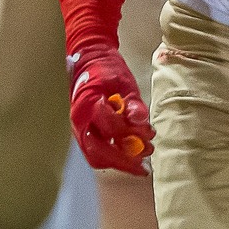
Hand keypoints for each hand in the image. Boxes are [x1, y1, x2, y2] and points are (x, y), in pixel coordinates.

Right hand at [66, 38, 150, 173]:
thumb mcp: (124, 82)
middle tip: (144, 168)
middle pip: (98, 152)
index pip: (108, 127)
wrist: (91, 60)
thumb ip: (133, 103)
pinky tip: (133, 151)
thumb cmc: (107, 69)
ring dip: (119, 160)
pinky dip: (115, 154)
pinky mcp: (87, 132)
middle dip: (122, 162)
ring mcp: (81, 129)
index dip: (129, 133)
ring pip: (96, 156)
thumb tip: (140, 122)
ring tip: (143, 157)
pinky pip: (98, 150)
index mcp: (87, 106)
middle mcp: (80, 122)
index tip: (149, 135)